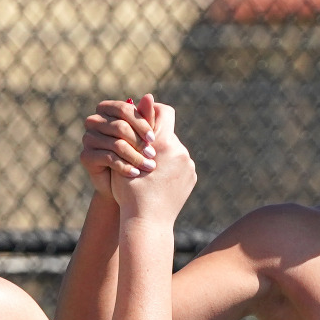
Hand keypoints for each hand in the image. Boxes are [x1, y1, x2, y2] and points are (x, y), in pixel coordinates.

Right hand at [83, 95, 158, 197]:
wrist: (122, 186)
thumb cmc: (136, 156)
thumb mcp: (143, 137)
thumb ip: (146, 118)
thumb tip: (149, 95)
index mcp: (107, 110)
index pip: (123, 109)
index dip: (140, 122)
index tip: (153, 138)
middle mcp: (94, 121)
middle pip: (119, 126)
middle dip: (138, 141)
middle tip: (152, 154)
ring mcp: (88, 138)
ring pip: (116, 144)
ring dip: (135, 156)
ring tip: (149, 166)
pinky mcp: (85, 156)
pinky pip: (108, 158)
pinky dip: (124, 166)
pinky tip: (135, 173)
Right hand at [110, 97, 194, 221]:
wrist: (148, 223)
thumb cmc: (130, 190)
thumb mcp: (128, 155)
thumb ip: (140, 125)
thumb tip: (147, 96)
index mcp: (165, 143)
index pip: (164, 112)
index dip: (151, 114)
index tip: (141, 124)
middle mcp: (181, 151)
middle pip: (168, 133)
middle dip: (155, 140)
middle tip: (140, 151)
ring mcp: (188, 166)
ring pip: (173, 150)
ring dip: (162, 155)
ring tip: (147, 169)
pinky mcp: (191, 178)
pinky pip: (180, 165)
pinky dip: (169, 169)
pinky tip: (157, 180)